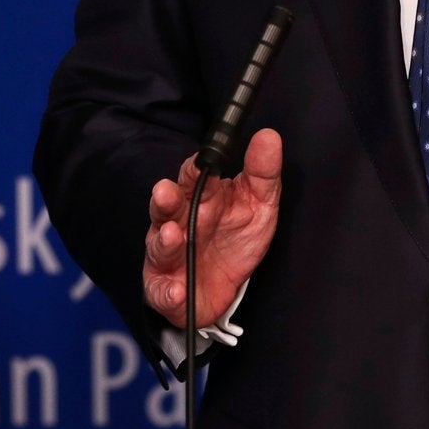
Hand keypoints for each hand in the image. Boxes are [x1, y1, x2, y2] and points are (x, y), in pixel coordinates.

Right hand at [143, 128, 281, 329]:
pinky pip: (163, 291)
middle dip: (164, 200)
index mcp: (199, 200)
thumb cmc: (236, 240)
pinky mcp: (165, 289)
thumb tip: (269, 136)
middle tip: (166, 192)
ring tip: (171, 236)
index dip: (193, 170)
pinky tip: (177, 289)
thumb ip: (262, 173)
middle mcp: (176, 223)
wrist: (226, 292)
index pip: (191, 178)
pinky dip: (169, 291)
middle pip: (165, 207)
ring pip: (159, 245)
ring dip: (164, 241)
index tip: (199, 163)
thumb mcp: (258, 205)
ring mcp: (167, 256)